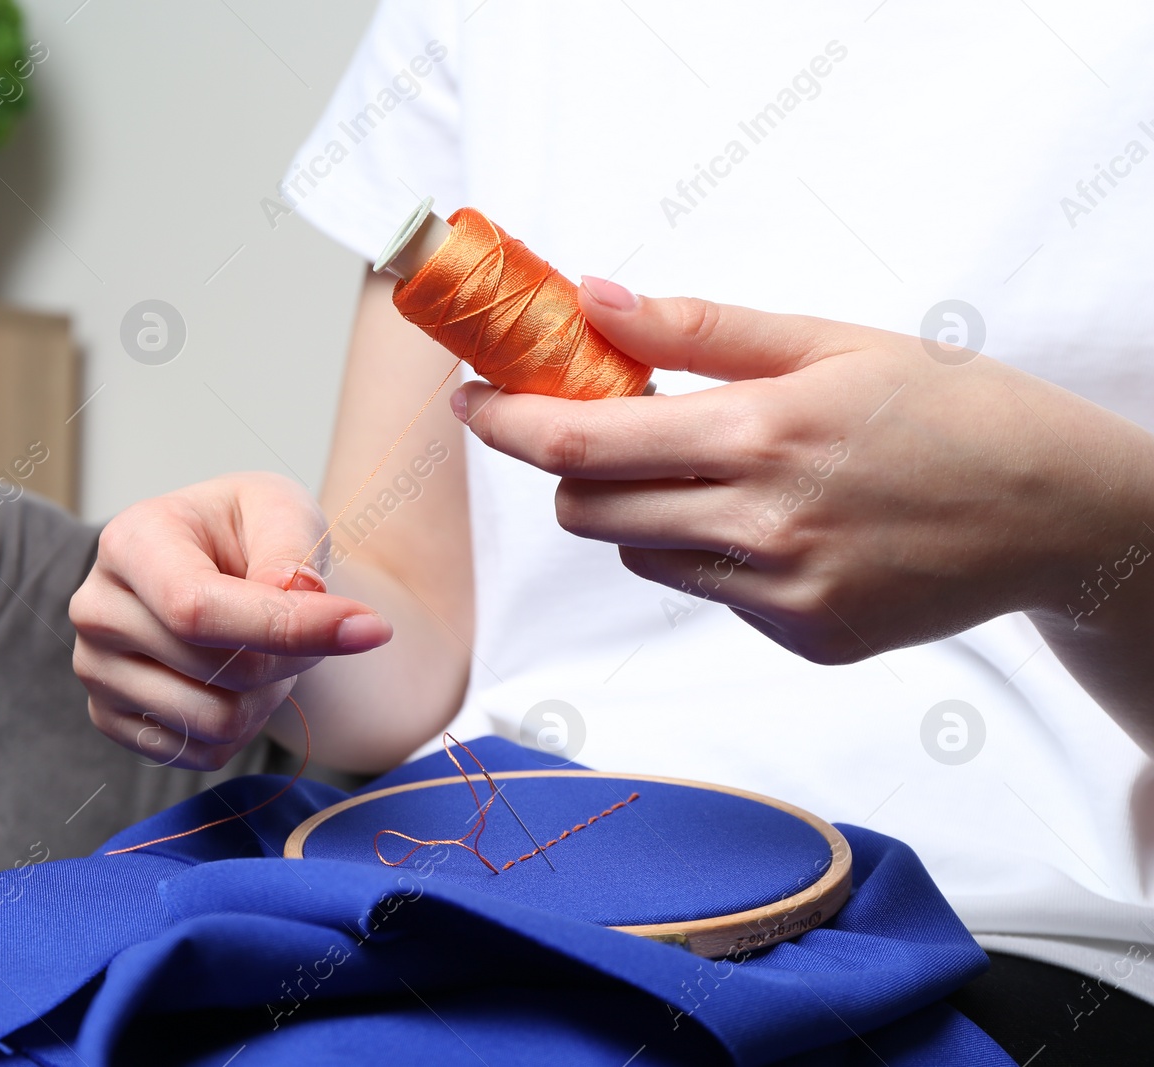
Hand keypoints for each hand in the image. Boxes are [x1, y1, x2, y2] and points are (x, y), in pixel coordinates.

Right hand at [69, 472, 391, 769]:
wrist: (225, 571)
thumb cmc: (252, 534)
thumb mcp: (284, 509)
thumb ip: (291, 545)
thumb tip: (295, 591)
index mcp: (131, 541)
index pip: (196, 609)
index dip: (286, 627)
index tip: (371, 628)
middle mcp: (97, 608)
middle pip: (220, 671)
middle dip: (292, 655)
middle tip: (306, 624)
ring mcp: (96, 670)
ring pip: (214, 722)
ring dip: (271, 694)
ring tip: (270, 651)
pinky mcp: (111, 718)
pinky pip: (201, 754)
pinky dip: (244, 727)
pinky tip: (240, 682)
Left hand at [452, 277, 1153, 670]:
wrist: (1057, 511)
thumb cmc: (948, 409)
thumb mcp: (830, 341)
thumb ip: (698, 330)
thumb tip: (591, 302)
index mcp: (763, 435)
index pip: (582, 442)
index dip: (508, 423)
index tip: (472, 401)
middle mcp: (762, 528)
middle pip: (588, 508)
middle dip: (575, 465)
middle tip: (614, 425)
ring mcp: (784, 597)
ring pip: (640, 554)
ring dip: (644, 509)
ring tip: (725, 471)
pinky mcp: (807, 639)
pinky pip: (706, 593)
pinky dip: (710, 555)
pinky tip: (781, 525)